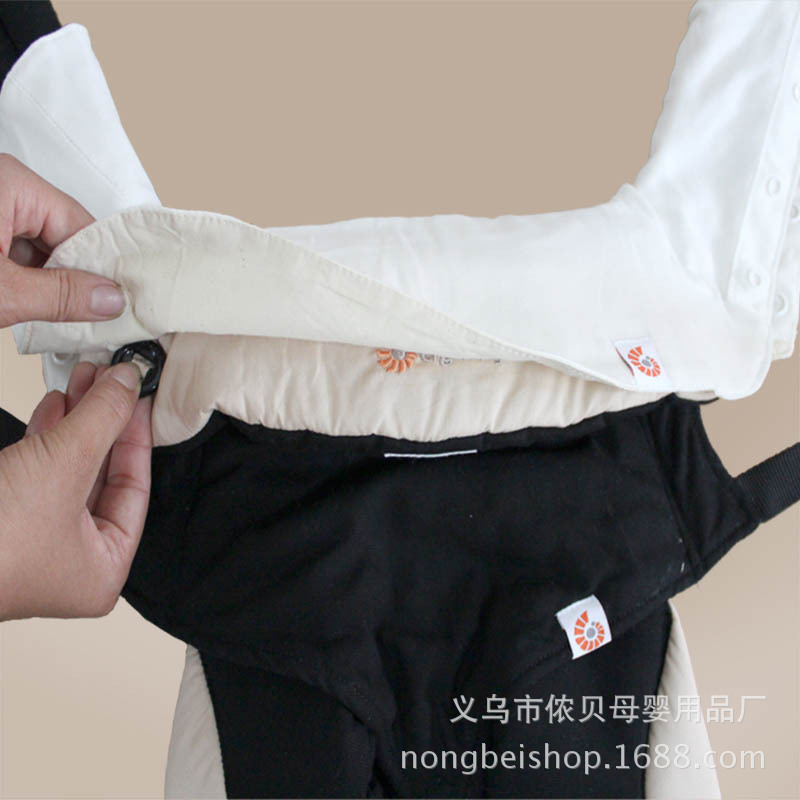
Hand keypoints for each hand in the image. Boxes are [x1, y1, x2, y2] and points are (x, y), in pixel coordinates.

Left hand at [0, 153, 124, 325]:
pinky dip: (23, 278)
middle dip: (72, 278)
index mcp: (12, 183)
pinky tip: (29, 303)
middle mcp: (3, 185)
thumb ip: (59, 294)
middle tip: (91, 317)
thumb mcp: (0, 290)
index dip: (100, 268)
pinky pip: (15, 250)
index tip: (118, 302)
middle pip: (62, 236)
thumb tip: (111, 299)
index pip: (80, 227)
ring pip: (38, 247)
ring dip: (46, 282)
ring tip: (56, 314)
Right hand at [0, 361, 151, 619]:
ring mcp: (33, 541)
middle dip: (105, 421)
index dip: (137, 435)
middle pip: (102, 475)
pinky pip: (37, 471)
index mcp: (102, 568)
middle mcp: (72, 560)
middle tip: (112, 379)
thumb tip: (130, 381)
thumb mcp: (64, 464)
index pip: (135, 489)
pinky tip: (55, 403)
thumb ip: (103, 419)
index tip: (140, 396)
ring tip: (85, 378)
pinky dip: (47, 436)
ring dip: (76, 421)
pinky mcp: (4, 520)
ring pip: (69, 469)